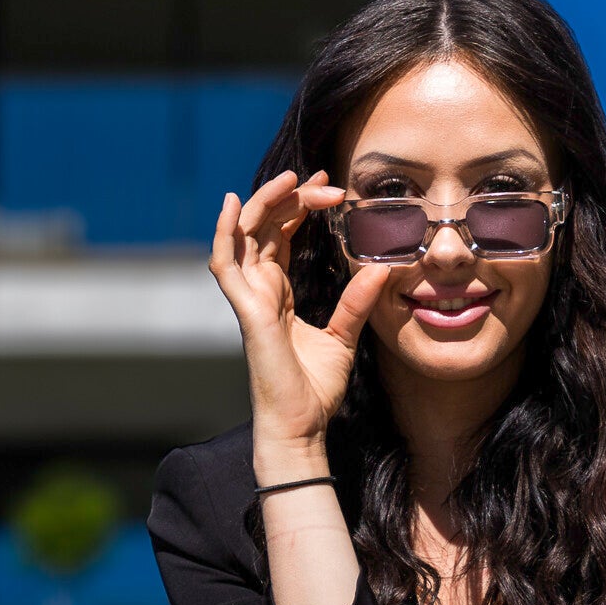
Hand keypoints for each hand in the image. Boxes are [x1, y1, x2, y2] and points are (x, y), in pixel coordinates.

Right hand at [207, 169, 389, 449]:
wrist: (301, 425)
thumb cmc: (314, 389)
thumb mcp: (343, 336)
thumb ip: (357, 301)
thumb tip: (382, 268)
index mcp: (277, 292)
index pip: (282, 234)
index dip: (300, 206)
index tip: (331, 188)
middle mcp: (259, 290)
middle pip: (264, 226)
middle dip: (291, 197)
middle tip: (324, 181)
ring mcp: (249, 299)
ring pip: (242, 234)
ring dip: (263, 202)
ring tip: (289, 179)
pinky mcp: (247, 311)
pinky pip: (224, 264)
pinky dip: (224, 232)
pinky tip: (232, 204)